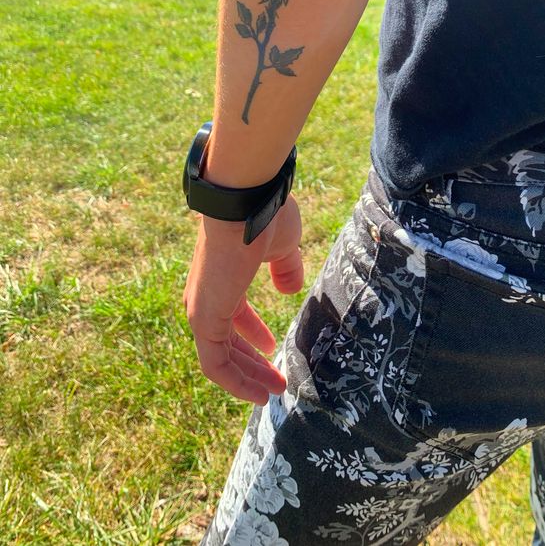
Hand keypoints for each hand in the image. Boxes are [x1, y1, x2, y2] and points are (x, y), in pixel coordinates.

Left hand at [182, 193, 304, 401]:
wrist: (246, 203)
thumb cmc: (265, 218)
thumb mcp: (283, 247)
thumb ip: (285, 269)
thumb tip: (289, 290)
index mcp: (223, 278)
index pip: (235, 314)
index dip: (254, 334)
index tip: (273, 348)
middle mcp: (207, 296)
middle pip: (228, 341)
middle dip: (252, 363)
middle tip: (276, 381)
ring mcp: (202, 309)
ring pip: (220, 358)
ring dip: (247, 378)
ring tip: (273, 392)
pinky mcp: (204, 320)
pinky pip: (216, 364)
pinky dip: (235, 382)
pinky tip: (259, 393)